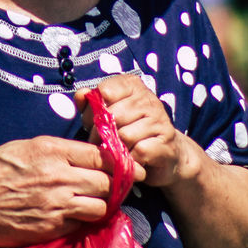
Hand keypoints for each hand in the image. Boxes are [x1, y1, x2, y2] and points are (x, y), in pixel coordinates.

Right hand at [0, 136, 111, 247]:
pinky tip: (67, 215)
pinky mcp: (51, 228)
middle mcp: (59, 176)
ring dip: (98, 205)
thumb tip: (87, 156)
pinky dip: (79, 221)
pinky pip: (80, 224)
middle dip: (108, 185)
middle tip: (101, 186)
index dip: (112, 162)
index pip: (102, 154)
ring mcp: (56, 204)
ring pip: (101, 206)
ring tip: (86, 203)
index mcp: (53, 150)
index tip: (112, 166)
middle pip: (107, 182)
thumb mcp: (26, 147)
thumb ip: (59, 151)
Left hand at [75, 75, 191, 187]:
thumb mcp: (106, 117)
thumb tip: (81, 94)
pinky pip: (139, 151)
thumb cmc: (129, 133)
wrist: (164, 156)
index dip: (93, 109)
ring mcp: (160, 120)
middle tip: (99, 144)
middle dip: (100, 133)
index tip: (94, 122)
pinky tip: (130, 161)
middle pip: (113, 114)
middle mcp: (148, 99)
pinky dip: (130, 160)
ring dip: (115, 149)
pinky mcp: (166, 143)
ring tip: (115, 153)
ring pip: (125, 135)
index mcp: (133, 86)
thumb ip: (91, 104)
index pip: (105, 90)